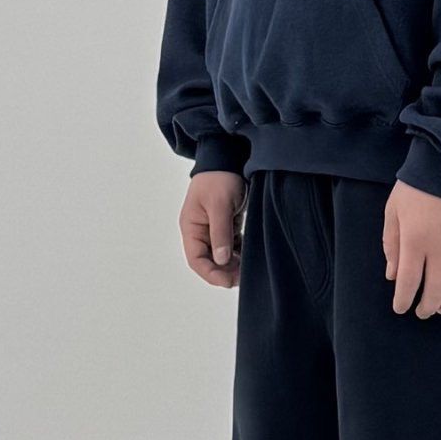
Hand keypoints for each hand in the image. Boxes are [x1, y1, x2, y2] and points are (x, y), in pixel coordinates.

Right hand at [180, 171, 245, 288]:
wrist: (227, 157)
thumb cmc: (219, 178)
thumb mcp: (220, 205)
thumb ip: (221, 233)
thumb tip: (222, 260)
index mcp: (191, 227)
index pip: (196, 260)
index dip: (211, 274)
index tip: (228, 281)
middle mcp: (199, 231)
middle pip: (208, 261)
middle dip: (224, 272)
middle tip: (243, 277)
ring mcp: (213, 229)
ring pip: (220, 256)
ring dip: (232, 265)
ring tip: (248, 269)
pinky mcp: (226, 225)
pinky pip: (230, 246)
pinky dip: (239, 254)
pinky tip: (249, 257)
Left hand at [382, 180, 440, 317]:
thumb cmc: (416, 185)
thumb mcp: (393, 212)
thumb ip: (392, 245)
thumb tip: (393, 275)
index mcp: (415, 241)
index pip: (409, 282)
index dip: (404, 300)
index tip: (401, 308)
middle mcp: (440, 248)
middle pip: (436, 290)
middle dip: (427, 307)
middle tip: (422, 312)